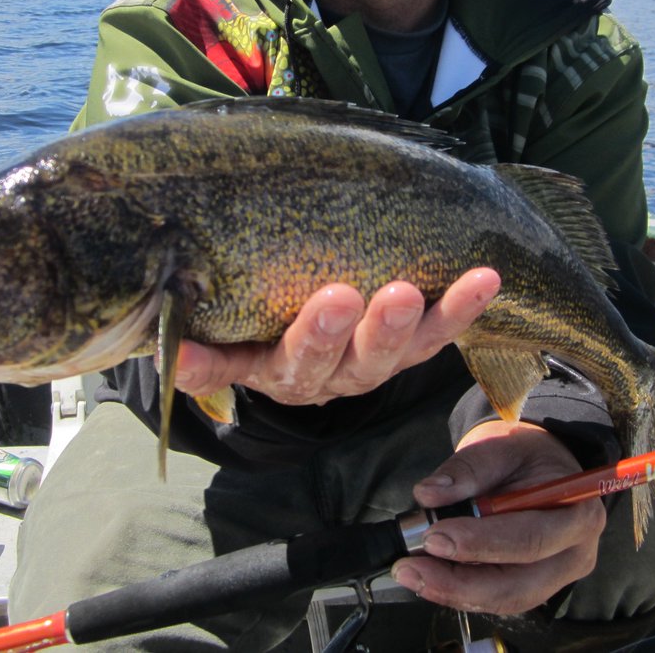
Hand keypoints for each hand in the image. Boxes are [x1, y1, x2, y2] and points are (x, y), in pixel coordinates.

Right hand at [173, 268, 500, 405]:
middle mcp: (330, 377)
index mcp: (278, 372)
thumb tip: (167, 350)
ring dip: (426, 319)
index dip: (305, 337)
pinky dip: (464, 308)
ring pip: (401, 351)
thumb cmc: (253, 332)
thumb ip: (203, 353)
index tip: (322, 303)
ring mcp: (374, 364)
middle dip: (364, 328)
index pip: (285, 361)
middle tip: (375, 294)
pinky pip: (441, 334)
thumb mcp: (226, 345)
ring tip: (445, 286)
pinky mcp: (410, 349)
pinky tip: (487, 279)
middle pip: (350, 360)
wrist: (296, 345)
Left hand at [391, 421, 606, 615]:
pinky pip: (495, 597)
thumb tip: (428, 494)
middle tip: (411, 568)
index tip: (434, 536)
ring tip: (411, 573)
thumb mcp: (501, 446)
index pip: (530, 539)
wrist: (541, 466)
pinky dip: (458, 591)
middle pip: (517, 585)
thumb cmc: (526, 455)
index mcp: (577, 514)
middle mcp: (573, 555)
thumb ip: (466, 469)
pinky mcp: (532, 586)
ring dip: (452, 592)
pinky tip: (427, 576)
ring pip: (503, 599)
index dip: (481, 544)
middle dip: (459, 583)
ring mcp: (555, 577)